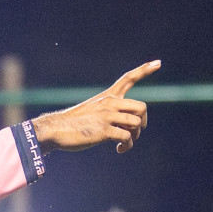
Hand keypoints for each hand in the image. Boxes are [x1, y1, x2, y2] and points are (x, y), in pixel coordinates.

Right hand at [31, 60, 158, 153]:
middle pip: (141, 108)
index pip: (128, 79)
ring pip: (136, 123)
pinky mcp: (104, 130)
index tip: (158, 62)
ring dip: (135, 136)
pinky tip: (119, 149)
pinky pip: (126, 137)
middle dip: (143, 122)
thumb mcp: (90, 110)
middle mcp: (109, 103)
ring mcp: (107, 116)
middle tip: (135, 132)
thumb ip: (108, 113)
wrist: (54, 129)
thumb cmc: (71, 123)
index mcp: (106, 97)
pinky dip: (126, 145)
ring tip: (124, 143)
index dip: (144, 70)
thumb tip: (126, 127)